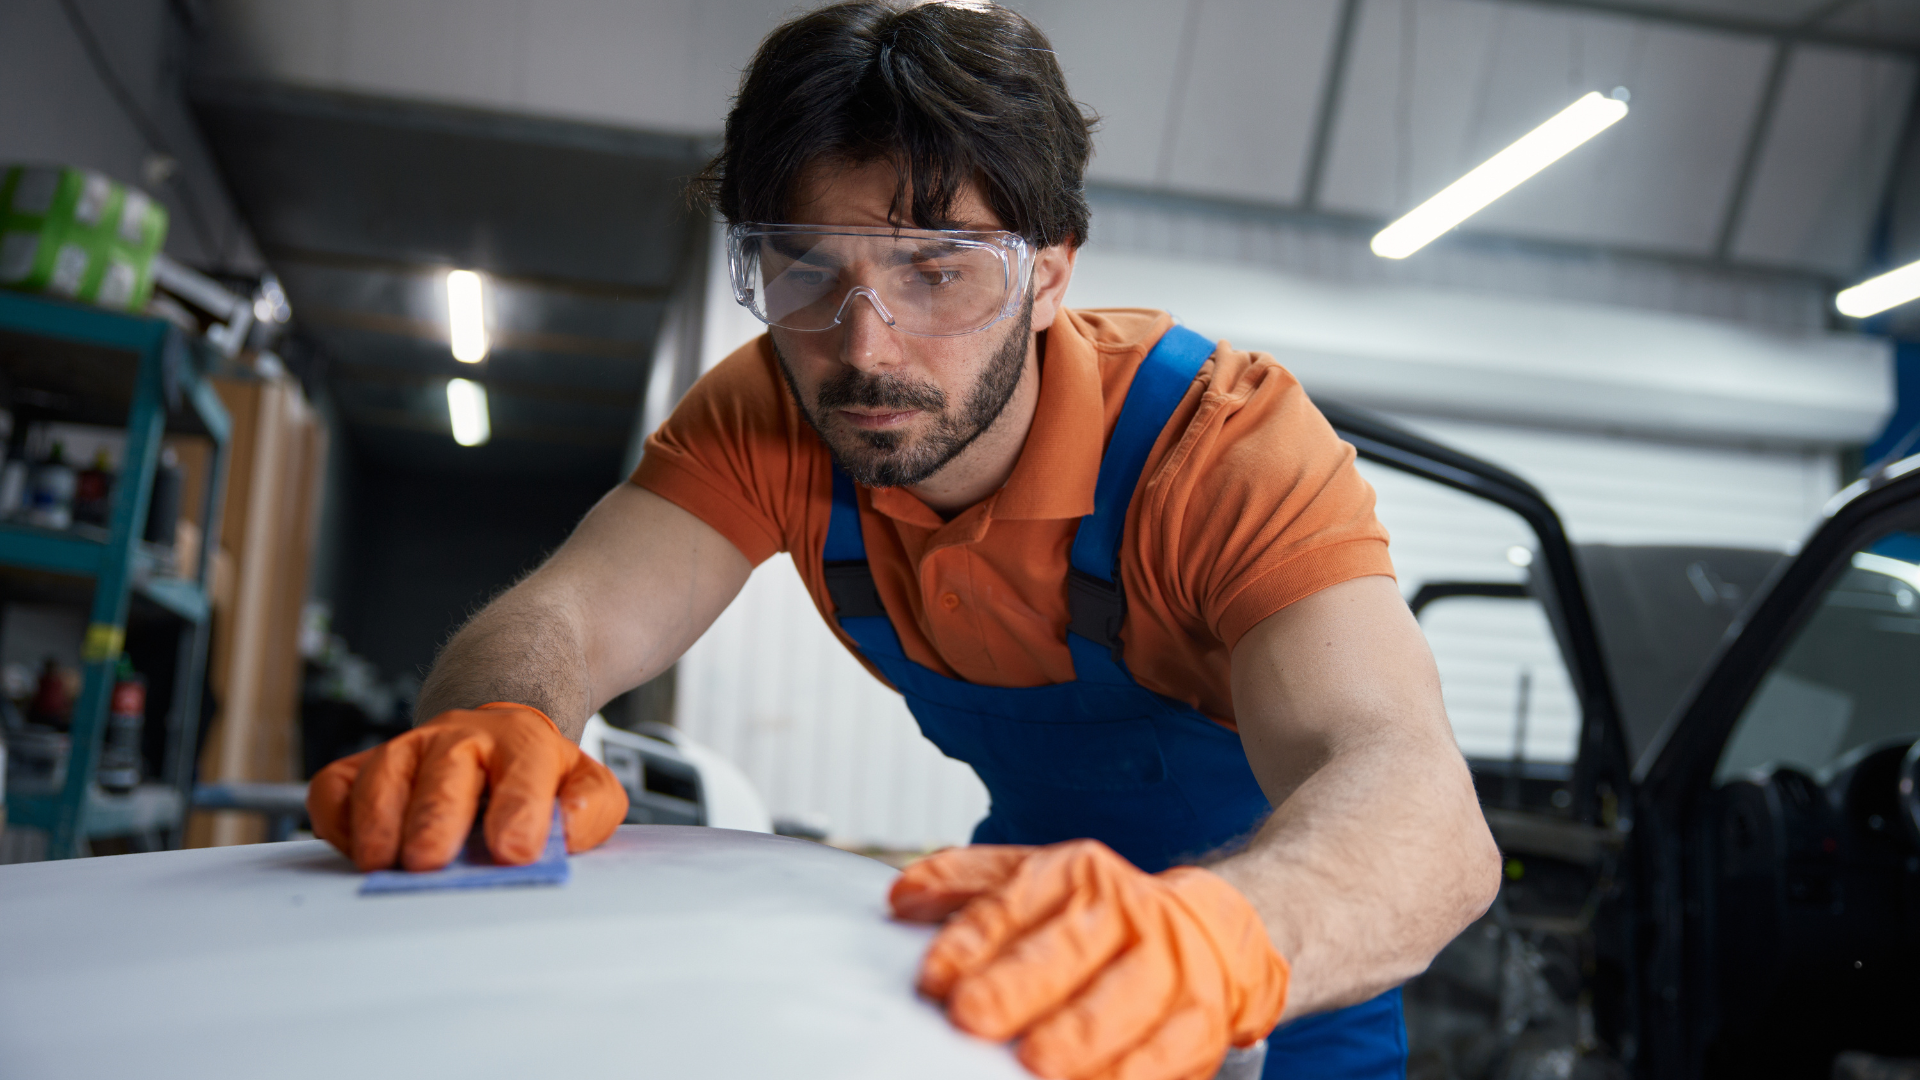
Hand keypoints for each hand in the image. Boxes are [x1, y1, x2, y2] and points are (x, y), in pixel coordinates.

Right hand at [305, 702, 627, 871]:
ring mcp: (410, 749)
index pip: (525, 770)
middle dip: (436, 815)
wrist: (495, 737)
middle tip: (430, 861)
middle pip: (446, 768)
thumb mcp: (586, 787)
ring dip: (380, 818)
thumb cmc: (539, 778)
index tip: (514, 852)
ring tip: (383, 863)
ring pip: (385, 772)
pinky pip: (336, 786)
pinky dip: (338, 819)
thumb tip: (566, 828)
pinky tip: (359, 852)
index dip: (519, 810)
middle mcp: (462, 739)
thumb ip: (590, 809)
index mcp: (523, 743)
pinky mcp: (363, 769)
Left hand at [890, 840, 1287, 1079]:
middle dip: (1017, 988)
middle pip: (1064, 952)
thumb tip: (900, 897)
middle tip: (972, 1016)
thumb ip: (967, 884)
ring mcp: (1168, 967)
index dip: (970, 941)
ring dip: (1078, 1036)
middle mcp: (1125, 913)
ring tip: (1038, 1064)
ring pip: (1120, 1003)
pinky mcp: (1199, 1021)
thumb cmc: (1102, 917)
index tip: (934, 977)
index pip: (1012, 905)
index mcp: (1076, 875)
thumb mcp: (1036, 880)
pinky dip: (1131, 1075)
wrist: (1212, 932)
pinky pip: (1166, 1054)